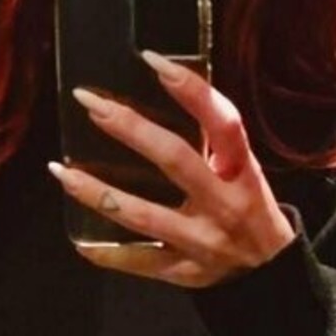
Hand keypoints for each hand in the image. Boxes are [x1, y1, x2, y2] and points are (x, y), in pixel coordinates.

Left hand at [47, 50, 299, 287]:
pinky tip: (80, 240)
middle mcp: (224, 204)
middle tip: (89, 102)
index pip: (223, 123)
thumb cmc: (250, 209)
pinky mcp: (185, 272)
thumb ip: (216, 142)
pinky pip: (140, 262)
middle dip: (130, 128)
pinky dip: (108, 254)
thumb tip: (171, 87)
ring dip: (97, 193)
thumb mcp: (245, 171)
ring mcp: (202, 241)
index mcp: (243, 173)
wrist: (273, 275)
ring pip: (143, 215)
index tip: (152, 59)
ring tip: (61, 171)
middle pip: (175, 159)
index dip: (192, 90)